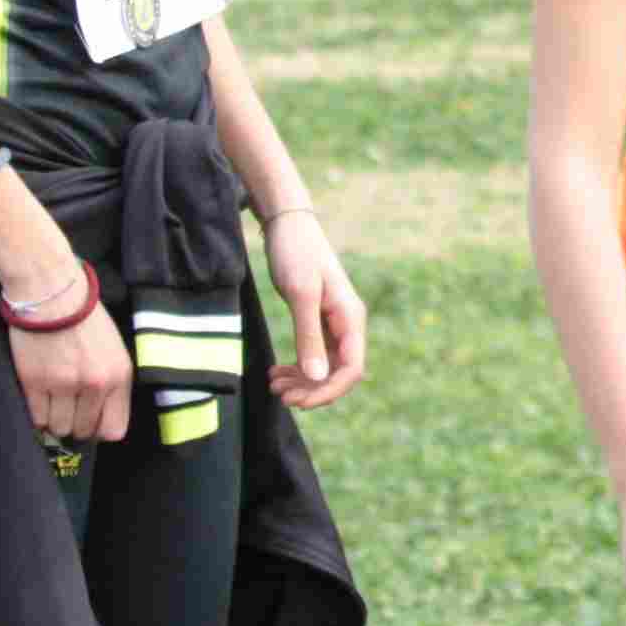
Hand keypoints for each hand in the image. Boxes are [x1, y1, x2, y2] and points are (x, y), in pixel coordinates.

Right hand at [8, 296, 132, 442]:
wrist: (50, 290)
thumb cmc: (82, 314)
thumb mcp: (113, 347)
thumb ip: (111, 382)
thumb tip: (99, 417)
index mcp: (118, 374)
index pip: (114, 429)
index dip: (99, 429)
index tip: (89, 420)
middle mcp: (95, 383)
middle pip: (83, 431)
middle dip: (74, 422)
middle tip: (65, 404)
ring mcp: (64, 384)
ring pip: (59, 427)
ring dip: (53, 418)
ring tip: (51, 397)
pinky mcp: (35, 381)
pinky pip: (36, 417)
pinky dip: (36, 412)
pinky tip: (38, 394)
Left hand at [263, 210, 365, 409]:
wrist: (287, 224)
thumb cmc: (296, 253)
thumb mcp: (300, 294)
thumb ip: (309, 336)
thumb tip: (317, 378)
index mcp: (350, 317)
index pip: (352, 369)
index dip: (329, 391)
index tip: (299, 401)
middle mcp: (347, 323)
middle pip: (338, 372)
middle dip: (312, 390)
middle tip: (279, 395)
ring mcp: (333, 322)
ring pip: (324, 366)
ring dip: (302, 381)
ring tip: (273, 385)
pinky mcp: (318, 319)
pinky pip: (314, 354)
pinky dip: (297, 367)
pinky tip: (277, 371)